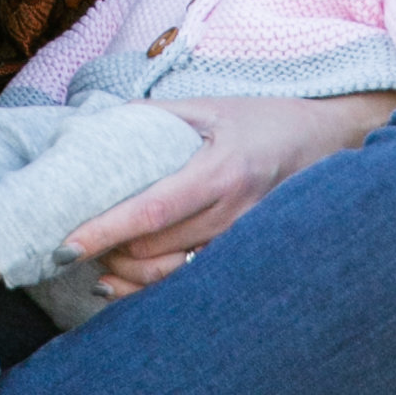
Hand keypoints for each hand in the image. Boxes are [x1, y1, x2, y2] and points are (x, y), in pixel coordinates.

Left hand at [62, 89, 395, 290]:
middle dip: (108, 254)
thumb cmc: (263, 121)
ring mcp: (242, 243)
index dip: (107, 230)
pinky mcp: (246, 259)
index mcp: (220, 172)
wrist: (328, 144)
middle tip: (67, 248)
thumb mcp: (210, 107)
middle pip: (156, 250)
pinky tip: (124, 285)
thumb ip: (155, 116)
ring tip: (95, 267)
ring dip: (128, 276)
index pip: (153, 210)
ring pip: (173, 275)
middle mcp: (233, 214)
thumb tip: (98, 123)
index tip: (67, 244)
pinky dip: (154, 288)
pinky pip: (193, 282)